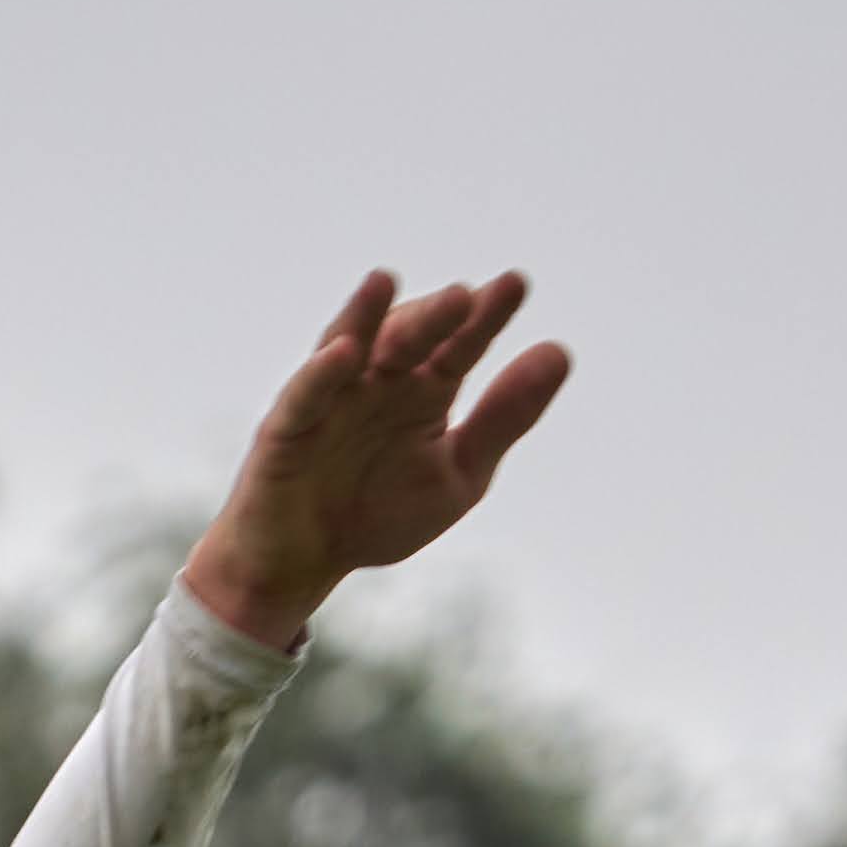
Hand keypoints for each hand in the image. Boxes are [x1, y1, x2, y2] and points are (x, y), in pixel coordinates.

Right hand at [181, 268, 571, 651]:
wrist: (302, 564)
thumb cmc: (377, 515)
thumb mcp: (459, 474)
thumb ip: (504, 418)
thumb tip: (560, 352)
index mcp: (423, 391)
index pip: (460, 344)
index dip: (486, 316)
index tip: (516, 285)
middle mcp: (377, 384)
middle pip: (410, 339)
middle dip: (434, 318)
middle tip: (465, 297)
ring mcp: (330, 400)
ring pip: (349, 347)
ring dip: (367, 316)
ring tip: (387, 282)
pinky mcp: (286, 429)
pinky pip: (304, 396)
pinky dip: (320, 373)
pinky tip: (345, 352)